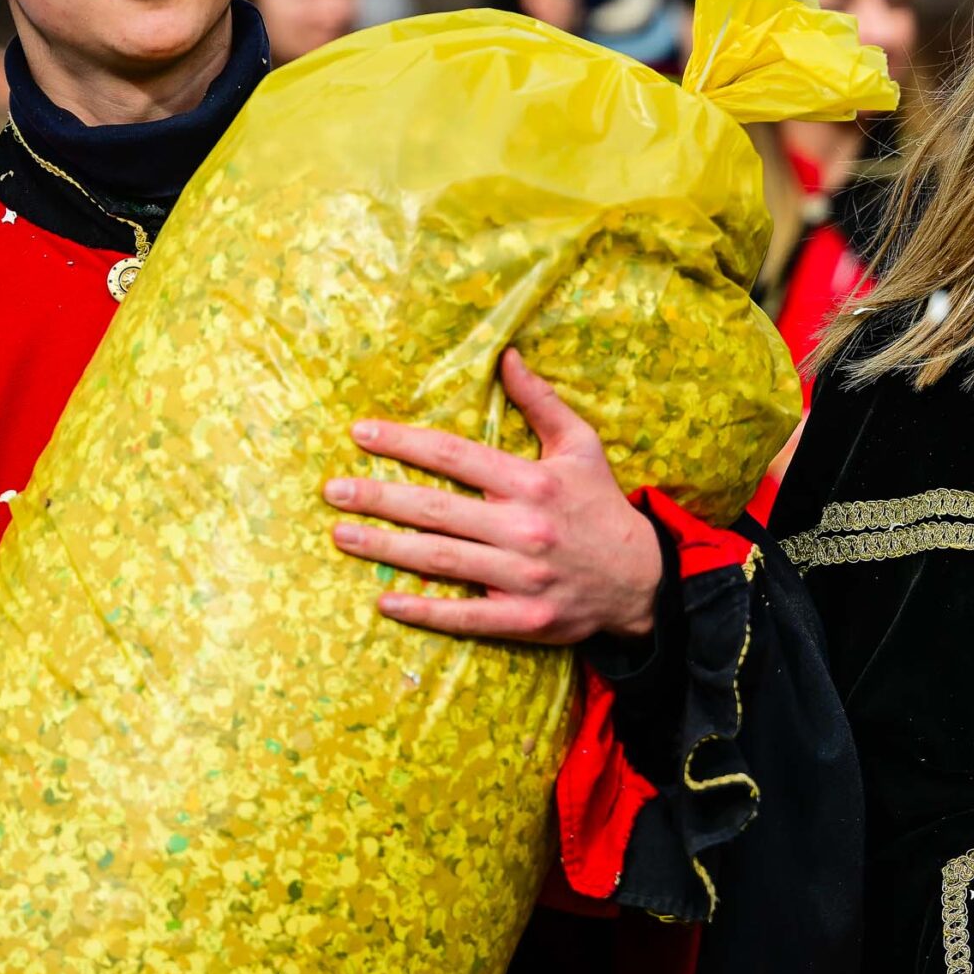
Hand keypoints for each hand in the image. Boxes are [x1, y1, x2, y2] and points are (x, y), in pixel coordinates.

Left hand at [326, 350, 663, 645]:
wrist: (642, 580)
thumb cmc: (601, 507)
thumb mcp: (581, 447)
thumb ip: (540, 403)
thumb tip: (506, 355)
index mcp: (533, 482)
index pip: (455, 456)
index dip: (404, 442)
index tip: (361, 434)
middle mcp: (524, 528)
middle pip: (436, 509)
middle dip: (378, 497)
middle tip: (332, 490)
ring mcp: (522, 576)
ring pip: (440, 559)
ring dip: (385, 547)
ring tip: (341, 533)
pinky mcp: (523, 618)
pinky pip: (464, 615)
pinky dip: (423, 610)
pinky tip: (384, 601)